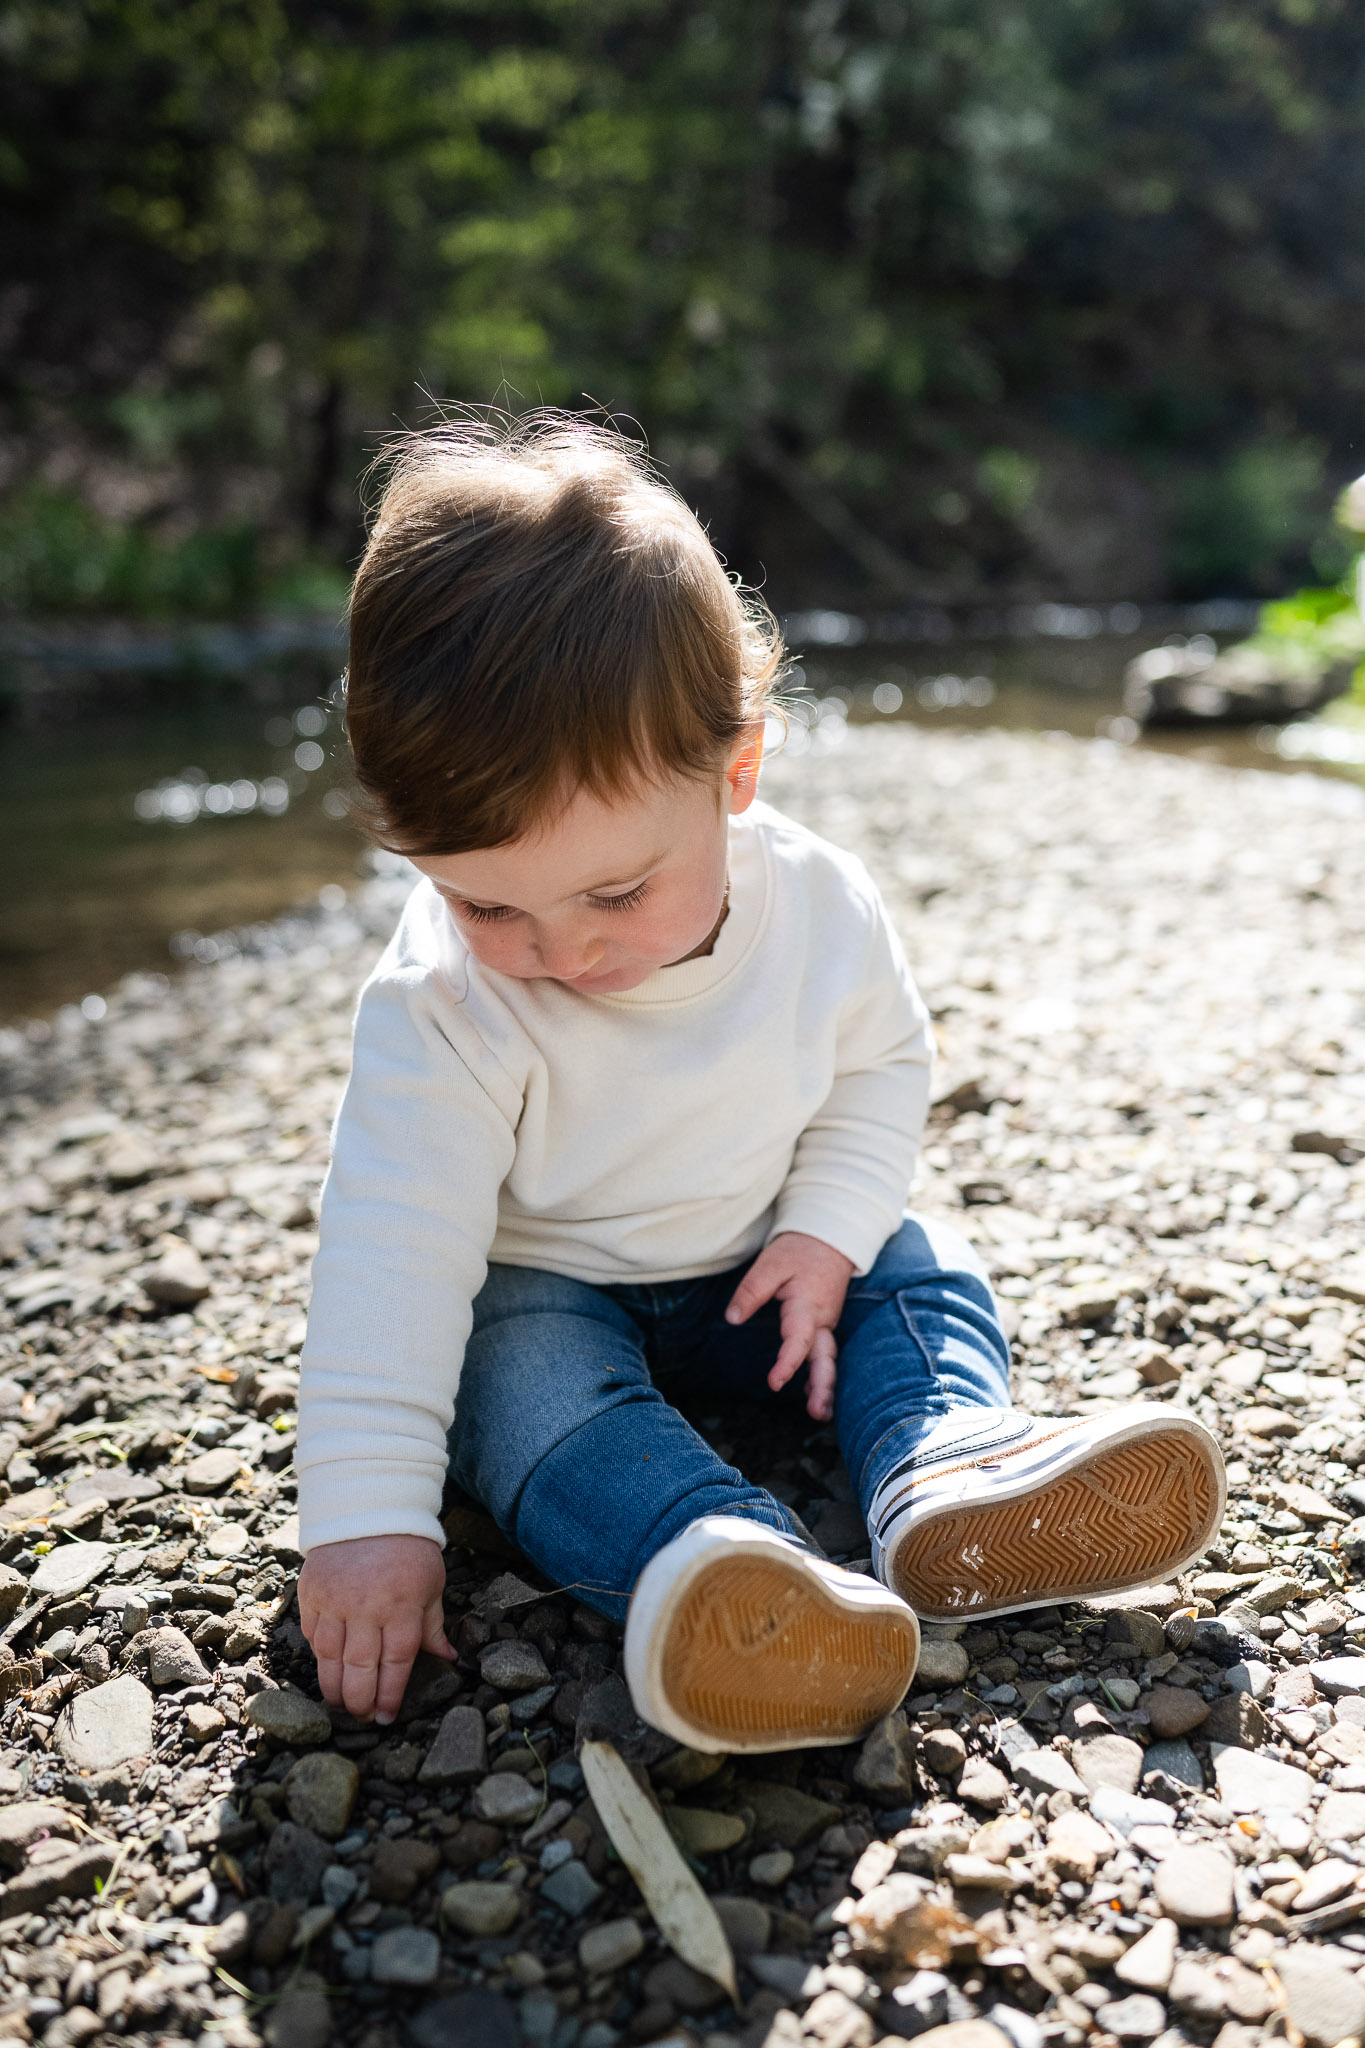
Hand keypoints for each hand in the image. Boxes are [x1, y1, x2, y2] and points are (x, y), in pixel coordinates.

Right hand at [299, 1534, 454, 1723]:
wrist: (369, 1508)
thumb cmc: (408, 1549)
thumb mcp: (431, 1583)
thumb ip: (433, 1625)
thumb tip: (449, 1660)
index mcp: (402, 1606)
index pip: (396, 1662)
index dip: (390, 1695)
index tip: (387, 1717)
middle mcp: (366, 1607)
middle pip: (360, 1668)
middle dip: (360, 1700)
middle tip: (362, 1716)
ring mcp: (335, 1600)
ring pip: (330, 1658)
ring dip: (334, 1687)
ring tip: (340, 1704)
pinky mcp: (311, 1593)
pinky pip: (313, 1635)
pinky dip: (319, 1655)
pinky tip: (327, 1668)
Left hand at [725, 1231, 854, 1422]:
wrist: (829, 1239)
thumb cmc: (798, 1251)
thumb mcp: (770, 1263)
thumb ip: (751, 1291)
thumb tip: (732, 1318)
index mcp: (808, 1305)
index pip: (798, 1339)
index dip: (787, 1363)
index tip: (774, 1382)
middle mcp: (822, 1320)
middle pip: (825, 1358)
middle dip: (823, 1387)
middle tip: (817, 1413)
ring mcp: (826, 1324)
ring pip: (828, 1360)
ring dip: (826, 1387)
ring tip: (819, 1414)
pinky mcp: (824, 1326)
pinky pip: (825, 1354)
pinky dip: (822, 1375)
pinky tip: (812, 1394)